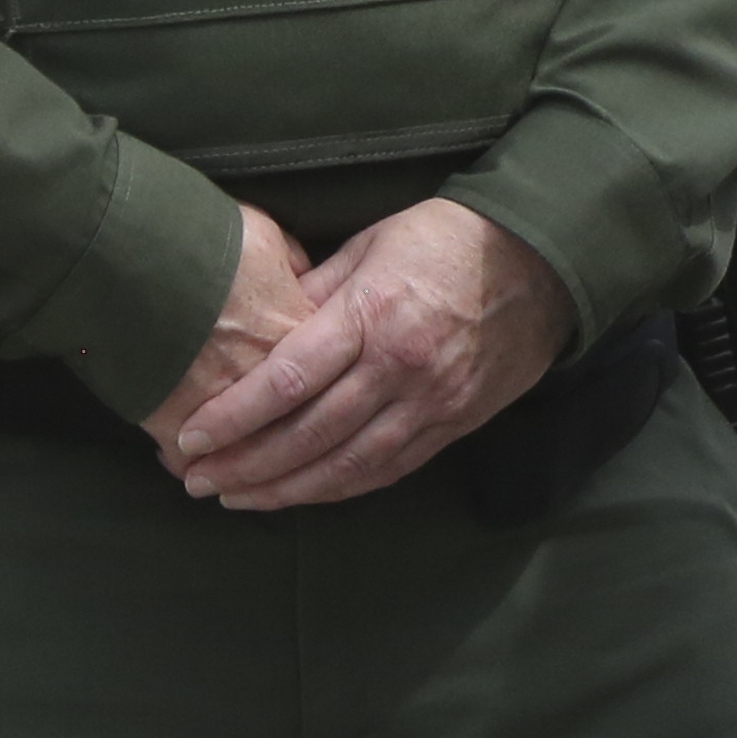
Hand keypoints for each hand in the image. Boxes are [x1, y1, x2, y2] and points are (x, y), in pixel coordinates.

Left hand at [168, 198, 570, 508]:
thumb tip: (257, 331)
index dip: (233, 417)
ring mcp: (433, 399)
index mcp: (374, 312)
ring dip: (283, 489)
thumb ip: (314, 294)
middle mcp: (402, 364)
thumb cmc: (448, 238)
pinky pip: (389, 468)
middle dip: (244, 464)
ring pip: (346, 465)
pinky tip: (301, 493)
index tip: (191, 436)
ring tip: (235, 498)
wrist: (545, 256)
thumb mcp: (372, 246)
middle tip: (195, 480)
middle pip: (308, 434)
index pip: (287, 381)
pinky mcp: (457, 420)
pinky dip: (338, 488)